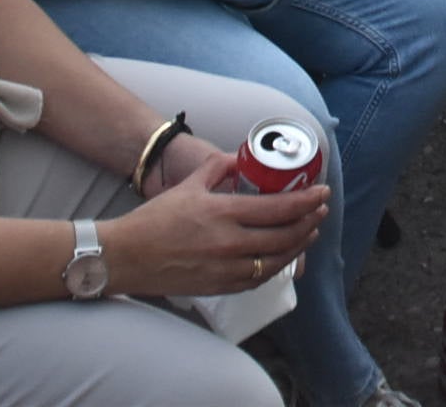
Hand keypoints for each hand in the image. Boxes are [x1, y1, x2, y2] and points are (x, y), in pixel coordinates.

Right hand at [101, 149, 327, 299]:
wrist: (124, 257)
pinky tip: (283, 256)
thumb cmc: (153, 220)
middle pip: (285, 235)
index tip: (322, 192)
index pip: (279, 208)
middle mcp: (229, 243)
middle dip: (310, 221)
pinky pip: (257, 279)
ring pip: (276, 260)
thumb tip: (240, 158)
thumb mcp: (188, 185)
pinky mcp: (219, 287)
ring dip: (299, 245)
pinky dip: (275, 266)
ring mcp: (225, 268)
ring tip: (310, 231)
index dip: (307, 201)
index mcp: (223, 213)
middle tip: (321, 210)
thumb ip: (218, 168)